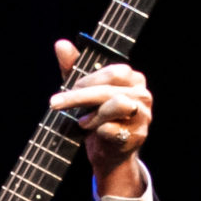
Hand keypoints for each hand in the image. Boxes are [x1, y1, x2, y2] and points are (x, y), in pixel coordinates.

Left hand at [48, 40, 152, 198]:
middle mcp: (143, 95)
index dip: (88, 79)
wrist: (109, 156)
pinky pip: (113, 129)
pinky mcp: (137, 136)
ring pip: (117, 105)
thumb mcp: (84, 92)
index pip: (113, 71)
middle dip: (79, 96)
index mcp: (134, 79)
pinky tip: (96, 135)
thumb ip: (73, 68)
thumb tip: (61, 44)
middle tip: (56, 104)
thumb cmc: (97, 119)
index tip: (70, 88)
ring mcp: (143, 116)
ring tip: (82, 123)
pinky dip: (99, 132)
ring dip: (93, 115)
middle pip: (110, 88)